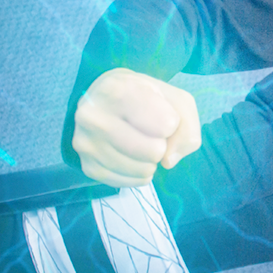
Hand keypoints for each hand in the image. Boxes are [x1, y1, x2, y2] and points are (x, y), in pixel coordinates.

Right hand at [72, 67, 201, 187]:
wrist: (106, 100)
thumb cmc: (145, 97)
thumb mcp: (175, 99)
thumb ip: (187, 126)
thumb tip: (168, 160)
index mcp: (115, 90)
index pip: (166, 124)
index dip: (172, 122)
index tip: (159, 111)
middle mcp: (93, 116)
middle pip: (154, 151)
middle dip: (161, 144)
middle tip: (149, 130)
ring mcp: (85, 143)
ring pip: (142, 169)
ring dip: (151, 160)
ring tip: (139, 141)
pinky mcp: (86, 166)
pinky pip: (129, 182)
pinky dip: (138, 173)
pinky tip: (132, 156)